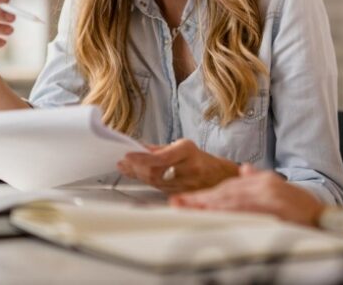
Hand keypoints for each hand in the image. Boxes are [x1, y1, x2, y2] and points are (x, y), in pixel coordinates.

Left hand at [116, 139, 238, 193]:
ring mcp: (185, 185)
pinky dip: (145, 180)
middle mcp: (188, 169)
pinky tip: (137, 174)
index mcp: (188, 152)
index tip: (128, 155)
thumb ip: (160, 149)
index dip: (143, 158)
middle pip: (155, 172)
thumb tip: (138, 148)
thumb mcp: (183, 146)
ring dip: (138, 174)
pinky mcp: (181, 194)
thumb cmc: (199, 159)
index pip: (162, 157)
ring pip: (154, 182)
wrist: (219, 176)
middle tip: (123, 161)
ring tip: (126, 166)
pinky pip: (158, 188)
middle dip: (136, 167)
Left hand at [169, 164, 324, 225]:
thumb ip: (259, 178)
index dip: (206, 194)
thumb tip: (242, 169)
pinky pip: (245, 211)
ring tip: (188, 208)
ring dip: (208, 205)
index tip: (186, 199)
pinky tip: (213, 215)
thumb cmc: (302, 208)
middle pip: (225, 192)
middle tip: (178, 203)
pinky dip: (227, 212)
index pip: (228, 186)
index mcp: (262, 181)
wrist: (326, 218)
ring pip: (231, 200)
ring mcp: (268, 196)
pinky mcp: (274, 208)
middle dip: (200, 199)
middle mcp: (263, 185)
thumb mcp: (280, 188)